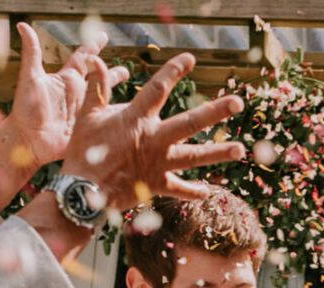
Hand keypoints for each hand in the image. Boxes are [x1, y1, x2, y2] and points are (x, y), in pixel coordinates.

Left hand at [3, 23, 119, 170]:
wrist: (28, 140)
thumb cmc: (25, 109)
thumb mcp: (30, 78)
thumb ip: (31, 52)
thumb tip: (22, 25)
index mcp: (67, 79)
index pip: (83, 58)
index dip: (93, 47)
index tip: (103, 37)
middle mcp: (78, 94)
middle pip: (100, 79)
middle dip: (113, 73)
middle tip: (126, 69)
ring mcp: (84, 112)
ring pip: (107, 101)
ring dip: (120, 98)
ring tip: (136, 97)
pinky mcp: (88, 128)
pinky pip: (106, 123)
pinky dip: (118, 120)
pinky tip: (132, 120)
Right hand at [61, 54, 244, 210]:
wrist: (83, 192)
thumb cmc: (83, 151)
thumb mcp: (87, 115)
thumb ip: (97, 87)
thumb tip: (95, 60)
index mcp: (136, 119)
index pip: (158, 90)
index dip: (173, 72)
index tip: (190, 59)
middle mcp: (153, 140)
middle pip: (190, 123)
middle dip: (215, 111)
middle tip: (238, 102)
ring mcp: (158, 164)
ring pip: (194, 156)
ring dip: (218, 152)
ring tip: (240, 149)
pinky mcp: (157, 185)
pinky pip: (179, 189)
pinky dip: (193, 191)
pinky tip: (208, 191)